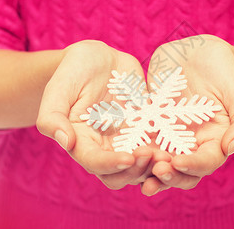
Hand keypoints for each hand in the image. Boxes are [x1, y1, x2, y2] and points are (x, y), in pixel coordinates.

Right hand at [36, 40, 160, 189]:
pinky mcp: (144, 129)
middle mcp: (103, 147)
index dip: (110, 164)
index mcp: (80, 141)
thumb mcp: (59, 87)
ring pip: (141, 166)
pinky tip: (180, 143)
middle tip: (152, 155)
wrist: (98, 58)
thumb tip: (65, 142)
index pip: (94, 163)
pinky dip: (168, 149)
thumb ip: (52, 116)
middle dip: (136, 170)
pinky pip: (158, 145)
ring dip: (154, 166)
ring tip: (169, 154)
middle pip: (120, 174)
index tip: (128, 157)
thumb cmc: (73, 70)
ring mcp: (126, 140)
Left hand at [141, 34, 233, 194]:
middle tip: (156, 171)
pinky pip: (139, 140)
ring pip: (157, 160)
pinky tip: (119, 149)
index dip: (194, 166)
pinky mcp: (150, 124)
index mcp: (216, 140)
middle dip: (169, 175)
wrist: (197, 51)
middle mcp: (192, 144)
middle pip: (181, 171)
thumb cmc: (225, 70)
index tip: (179, 163)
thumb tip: (232, 147)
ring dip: (146, 169)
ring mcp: (169, 136)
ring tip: (134, 168)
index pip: (207, 162)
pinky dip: (130, 148)